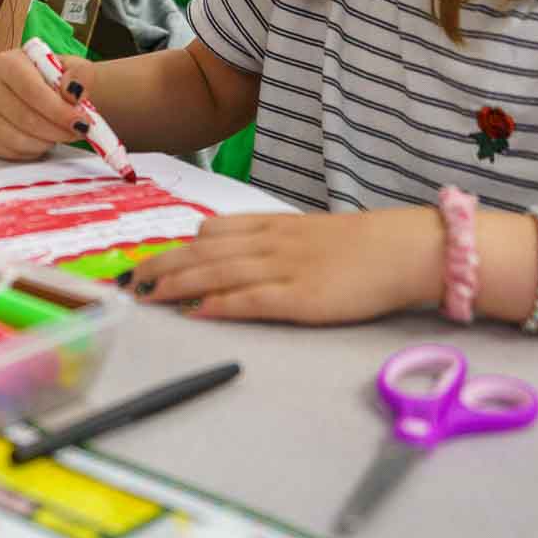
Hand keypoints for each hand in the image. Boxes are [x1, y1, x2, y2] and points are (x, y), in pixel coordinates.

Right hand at [0, 47, 96, 160]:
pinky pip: (10, 153)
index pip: (30, 90)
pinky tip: (44, 139)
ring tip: (63, 133)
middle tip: (80, 131)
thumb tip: (74, 90)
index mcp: (7, 63)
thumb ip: (80, 75)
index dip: (58, 109)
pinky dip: (33, 151)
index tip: (82, 120)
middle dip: (58, 129)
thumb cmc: (58, 80)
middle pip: (24, 117)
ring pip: (17, 139)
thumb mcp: (75, 68)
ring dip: (48, 141)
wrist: (47, 93)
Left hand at [127, 209, 441, 324]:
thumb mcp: (310, 231)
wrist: (407, 249)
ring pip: (216, 272)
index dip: (177, 247)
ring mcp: (284, 269)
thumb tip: (233, 248)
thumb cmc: (364, 245)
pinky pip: (249, 300)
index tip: (150, 259)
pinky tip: (193, 312)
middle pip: (204, 252)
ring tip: (146, 295)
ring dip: (176, 284)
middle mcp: (271, 243)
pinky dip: (217, 304)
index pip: (213, 231)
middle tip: (131, 280)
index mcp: (274, 225)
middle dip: (163, 266)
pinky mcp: (300, 297)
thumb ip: (272, 238)